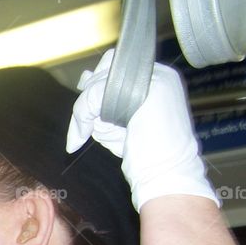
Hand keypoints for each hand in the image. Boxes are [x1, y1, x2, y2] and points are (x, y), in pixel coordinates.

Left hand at [66, 49, 218, 210]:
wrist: (166, 176)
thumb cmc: (145, 155)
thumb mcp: (119, 120)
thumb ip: (104, 99)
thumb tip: (85, 77)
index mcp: (157, 77)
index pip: (116, 67)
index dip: (95, 88)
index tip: (85, 115)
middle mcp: (159, 73)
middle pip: (106, 70)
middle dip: (88, 99)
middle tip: (82, 129)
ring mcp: (154, 79)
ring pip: (99, 83)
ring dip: (83, 112)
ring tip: (81, 136)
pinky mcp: (144, 91)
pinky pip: (97, 94)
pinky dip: (82, 116)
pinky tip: (79, 138)